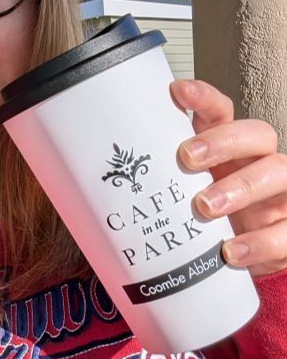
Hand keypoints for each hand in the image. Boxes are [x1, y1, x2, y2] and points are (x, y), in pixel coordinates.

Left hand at [171, 79, 286, 276]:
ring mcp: (280, 196)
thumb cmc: (205, 225)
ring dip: (241, 187)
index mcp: (229, 150)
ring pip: (278, 173)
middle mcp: (258, 164)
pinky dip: (258, 242)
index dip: (205, 98)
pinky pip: (286, 232)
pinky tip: (229, 252)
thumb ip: (157, 185)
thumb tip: (92, 182)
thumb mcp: (180, 200)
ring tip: (204, 207)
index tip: (177, 91)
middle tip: (187, 159)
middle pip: (258, 134)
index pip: (223, 112)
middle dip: (223, 141)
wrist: (236, 266)